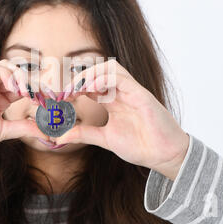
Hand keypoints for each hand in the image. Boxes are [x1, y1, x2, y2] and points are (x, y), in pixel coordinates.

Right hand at [0, 59, 47, 163]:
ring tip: (25, 92)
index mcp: (2, 99)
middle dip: (31, 81)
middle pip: (17, 73)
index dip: (37, 90)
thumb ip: (24, 128)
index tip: (49, 99)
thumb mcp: (4, 132)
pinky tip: (13, 88)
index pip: (24, 87)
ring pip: (5, 66)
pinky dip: (5, 74)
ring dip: (19, 75)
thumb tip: (47, 132)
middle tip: (40, 93)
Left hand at [54, 59, 189, 180]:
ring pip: (110, 68)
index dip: (74, 86)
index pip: (90, 83)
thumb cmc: (139, 145)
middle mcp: (121, 92)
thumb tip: (60, 136)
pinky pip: (122, 78)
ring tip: (76, 88)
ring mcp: (132, 91)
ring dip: (91, 74)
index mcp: (113, 99)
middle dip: (79, 77)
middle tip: (65, 92)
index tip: (59, 98)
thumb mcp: (104, 138)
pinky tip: (92, 88)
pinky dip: (105, 78)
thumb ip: (84, 134)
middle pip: (98, 70)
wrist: (163, 155)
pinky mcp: (141, 94)